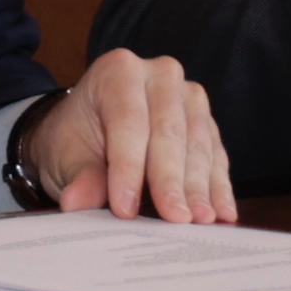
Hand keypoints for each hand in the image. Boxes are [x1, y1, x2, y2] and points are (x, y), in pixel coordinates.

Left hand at [19, 50, 236, 222]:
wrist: (92, 128)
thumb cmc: (79, 137)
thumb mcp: (68, 154)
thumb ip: (80, 177)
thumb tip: (78, 203)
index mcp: (119, 71)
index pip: (128, 122)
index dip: (127, 168)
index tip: (126, 209)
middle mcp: (160, 75)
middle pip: (169, 132)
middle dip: (171, 180)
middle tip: (174, 218)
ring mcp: (189, 96)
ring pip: (197, 144)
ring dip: (200, 187)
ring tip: (201, 219)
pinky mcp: (207, 121)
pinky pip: (215, 154)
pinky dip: (218, 186)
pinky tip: (223, 211)